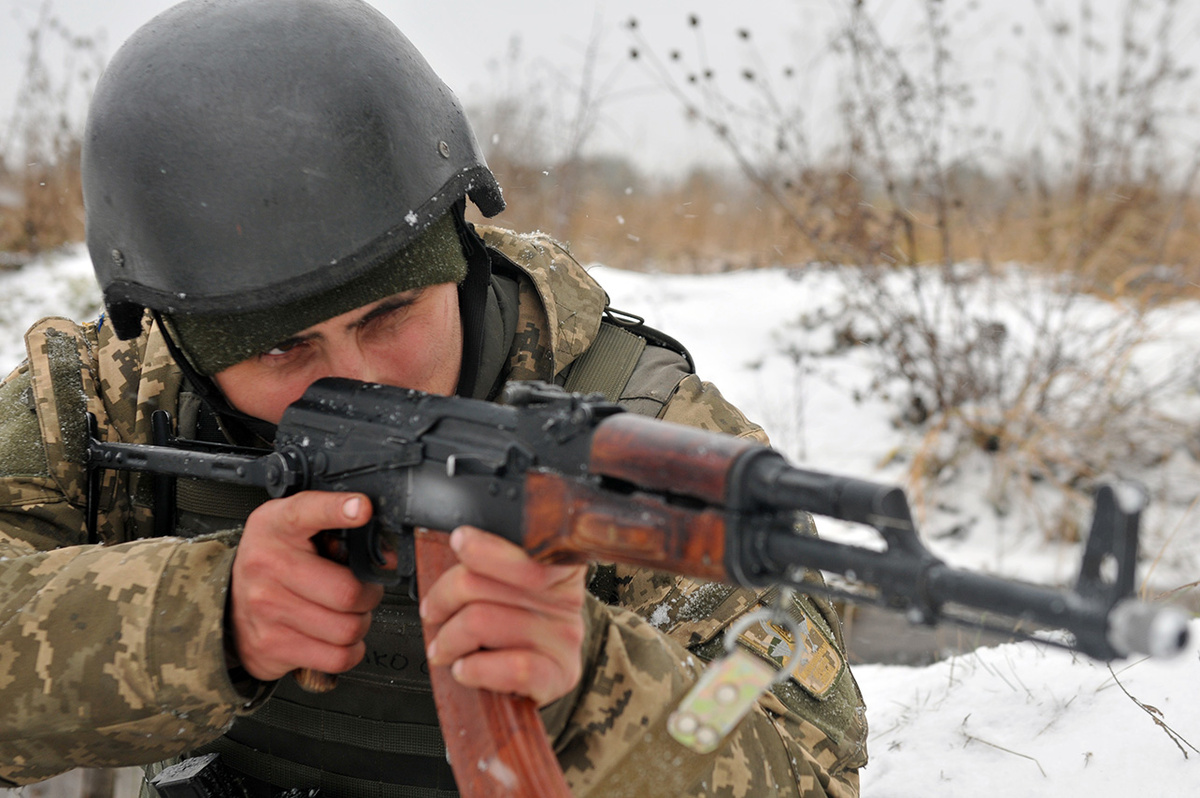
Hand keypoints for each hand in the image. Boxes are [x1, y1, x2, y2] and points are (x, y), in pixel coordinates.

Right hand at [230, 492, 382, 680]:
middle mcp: (268, 565)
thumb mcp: (294, 528)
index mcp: (278, 525)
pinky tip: (338, 638)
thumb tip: (385, 555)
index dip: (338, 508)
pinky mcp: (272, 646)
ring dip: (360, 624)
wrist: (225, 602)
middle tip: (363, 590)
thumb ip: (335, 528)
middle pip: (348, 591)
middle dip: (369, 594)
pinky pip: (337, 658)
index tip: (362, 508)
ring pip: (348, 628)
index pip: (308, 511)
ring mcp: (267, 609)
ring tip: (348, 614)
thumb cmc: (273, 562)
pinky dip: (350, 651)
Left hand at [420, 526, 587, 706]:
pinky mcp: (559, 675)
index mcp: (557, 567)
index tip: (459, 541)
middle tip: (432, 612)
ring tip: (442, 649)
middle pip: (482, 583)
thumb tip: (455, 546)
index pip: (524, 549)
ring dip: (449, 640)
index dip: (487, 547)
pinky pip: (512, 667)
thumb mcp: (507, 589)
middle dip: (444, 598)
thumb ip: (488, 566)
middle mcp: (567, 599)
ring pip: (483, 622)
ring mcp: (564, 638)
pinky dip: (476, 669)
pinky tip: (465, 669)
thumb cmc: (513, 629)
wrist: (540, 681)